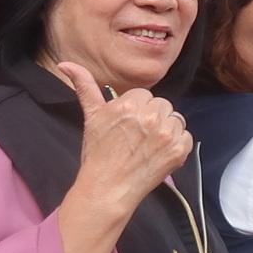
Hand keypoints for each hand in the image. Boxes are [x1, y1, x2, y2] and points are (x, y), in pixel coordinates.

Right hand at [57, 61, 189, 210]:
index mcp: (130, 104)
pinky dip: (177, 145)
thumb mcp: (91, 117)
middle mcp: (150, 117)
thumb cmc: (98, 153)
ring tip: (148, 145)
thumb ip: (85, 87)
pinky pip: (186, 137)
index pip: (145, 95)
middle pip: (162, 105)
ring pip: (175, 119)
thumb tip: (65, 64)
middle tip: (137, 136)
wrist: (108, 188)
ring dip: (166, 129)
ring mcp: (167, 134)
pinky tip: (159, 153)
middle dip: (152, 117)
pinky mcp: (179, 150)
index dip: (137, 109)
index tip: (128, 124)